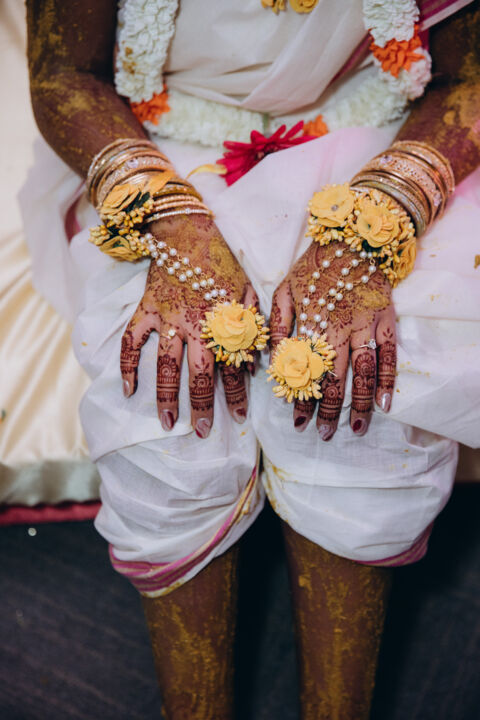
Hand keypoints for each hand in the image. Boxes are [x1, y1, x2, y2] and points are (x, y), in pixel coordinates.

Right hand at [120, 215, 258, 437]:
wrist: (187, 230)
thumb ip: (253, 327)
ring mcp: (166, 318)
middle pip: (198, 373)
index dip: (238, 394)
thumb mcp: (248, 291)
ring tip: (167, 423)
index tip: (241, 418)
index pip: (233, 366)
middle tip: (201, 431)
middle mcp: (195, 324)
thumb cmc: (222, 262)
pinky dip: (126, 366)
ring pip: (164, 364)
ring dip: (165, 396)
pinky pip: (131, 341)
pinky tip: (128, 390)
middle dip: (201, 406)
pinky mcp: (145, 309)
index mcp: (223, 321)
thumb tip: (254, 364)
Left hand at [269, 240, 396, 438]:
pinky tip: (384, 404)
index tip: (297, 422)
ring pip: (363, 372)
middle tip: (324, 434)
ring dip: (359, 403)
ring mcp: (367, 326)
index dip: (302, 399)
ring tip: (355, 429)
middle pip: (336, 379)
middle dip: (330, 410)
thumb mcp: (284, 289)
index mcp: (313, 324)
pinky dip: (389, 380)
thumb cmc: (314, 266)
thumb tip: (272, 359)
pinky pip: (390, 355)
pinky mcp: (386, 320)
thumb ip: (277, 324)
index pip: (307, 371)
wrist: (353, 238)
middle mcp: (341, 329)